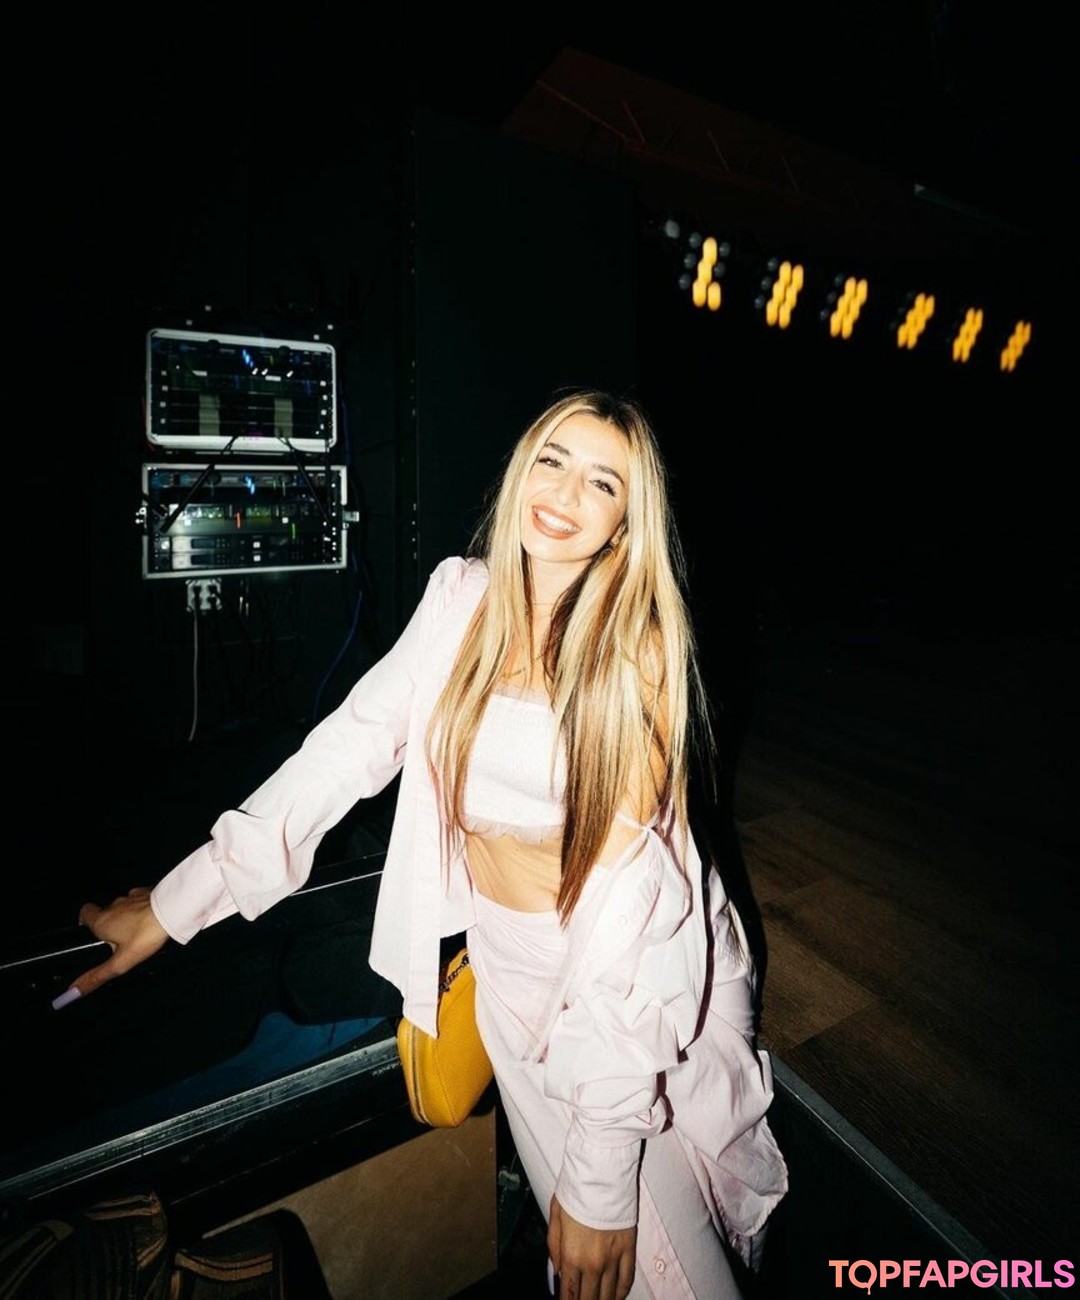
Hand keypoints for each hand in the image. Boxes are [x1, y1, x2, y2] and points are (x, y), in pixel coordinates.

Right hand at [56, 888, 169, 1004]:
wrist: (172, 911)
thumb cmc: (145, 936)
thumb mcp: (121, 962)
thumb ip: (97, 976)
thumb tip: (74, 991)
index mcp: (102, 921)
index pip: (85, 913)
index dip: (86, 922)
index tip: (93, 933)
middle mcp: (114, 906)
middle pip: (105, 912)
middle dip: (109, 924)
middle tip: (119, 941)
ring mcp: (131, 897)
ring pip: (123, 907)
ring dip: (126, 916)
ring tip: (137, 932)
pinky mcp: (147, 892)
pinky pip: (139, 900)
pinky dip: (141, 908)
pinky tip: (150, 918)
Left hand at [548, 1196, 635, 1299]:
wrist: (602, 1175)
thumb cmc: (575, 1191)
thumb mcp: (555, 1216)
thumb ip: (554, 1247)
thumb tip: (557, 1271)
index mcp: (572, 1257)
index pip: (569, 1294)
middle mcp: (593, 1264)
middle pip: (589, 1298)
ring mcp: (613, 1259)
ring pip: (609, 1295)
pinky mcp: (629, 1250)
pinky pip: (627, 1279)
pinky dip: (621, 1292)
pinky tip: (616, 1296)